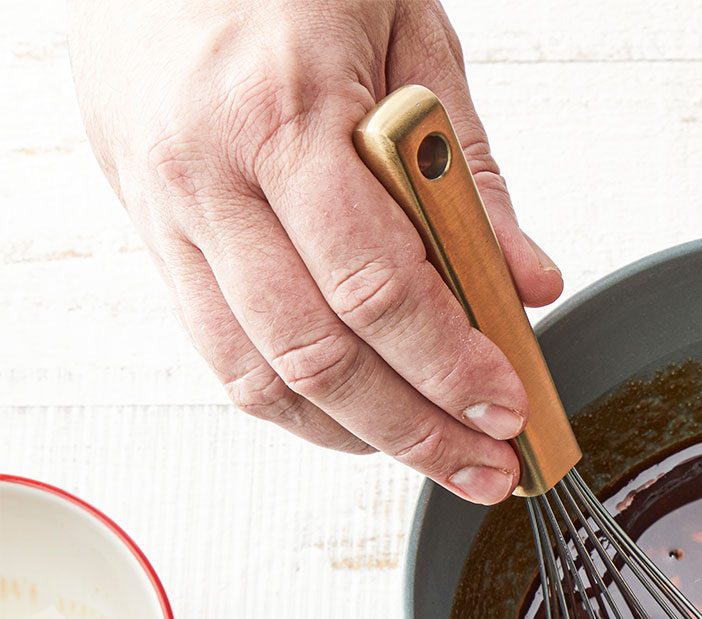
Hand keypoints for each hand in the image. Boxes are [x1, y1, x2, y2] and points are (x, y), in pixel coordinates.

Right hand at [69, 0, 561, 503]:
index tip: (507, 408)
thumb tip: (527, 282)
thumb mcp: (409, 36)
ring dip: (357, 435)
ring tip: (436, 455)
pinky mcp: (147, 232)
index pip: (375, 285)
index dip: (449, 365)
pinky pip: (219, 351)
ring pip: (258, 372)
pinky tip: (361, 418)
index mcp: (281, 113)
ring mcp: (165, 209)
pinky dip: (295, 401)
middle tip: (487, 465)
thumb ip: (468, 169)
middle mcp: (208, 173)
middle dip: (415, 428)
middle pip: (316, 353)